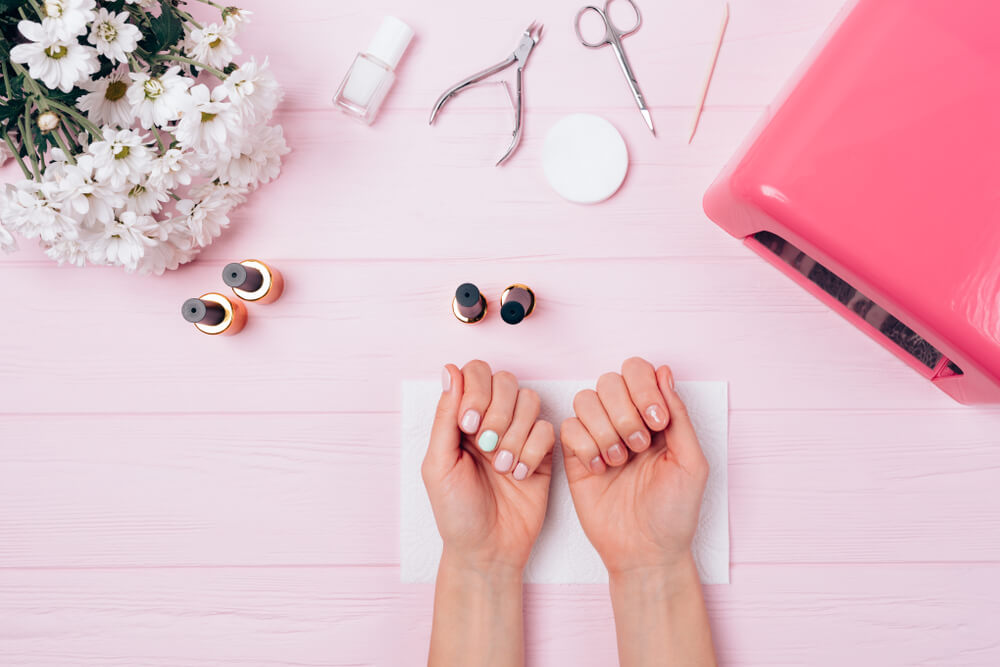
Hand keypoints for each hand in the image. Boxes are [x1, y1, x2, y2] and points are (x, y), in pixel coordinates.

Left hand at [422, 360, 555, 572]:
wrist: (487, 549)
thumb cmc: (456, 511)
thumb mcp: (438, 464)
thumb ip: (444, 416)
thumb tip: (449, 370)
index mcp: (462, 418)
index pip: (474, 374)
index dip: (476, 391)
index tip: (467, 425)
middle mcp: (491, 419)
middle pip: (505, 380)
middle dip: (497, 412)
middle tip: (486, 445)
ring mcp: (519, 434)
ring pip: (529, 400)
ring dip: (515, 434)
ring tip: (502, 467)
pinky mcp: (543, 452)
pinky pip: (547, 429)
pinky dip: (533, 451)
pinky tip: (520, 474)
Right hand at [560, 357, 708, 575]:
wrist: (645, 552)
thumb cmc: (674, 512)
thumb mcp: (691, 462)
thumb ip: (679, 416)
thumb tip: (664, 372)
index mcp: (654, 416)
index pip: (639, 372)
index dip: (643, 389)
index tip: (657, 422)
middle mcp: (624, 420)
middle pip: (609, 381)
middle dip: (624, 412)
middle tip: (638, 447)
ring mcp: (598, 436)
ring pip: (585, 400)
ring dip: (604, 429)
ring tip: (619, 461)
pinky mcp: (575, 456)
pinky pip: (567, 427)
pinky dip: (584, 446)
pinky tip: (599, 469)